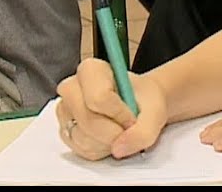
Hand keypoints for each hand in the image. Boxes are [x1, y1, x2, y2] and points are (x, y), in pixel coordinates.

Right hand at [55, 58, 170, 160]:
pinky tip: (111, 138)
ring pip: (84, 139)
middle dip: (114, 132)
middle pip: (88, 120)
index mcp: (91, 70)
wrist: (142, 107)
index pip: (98, 97)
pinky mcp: (66, 133)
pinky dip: (101, 150)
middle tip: (129, 126)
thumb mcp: (156, 110)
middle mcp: (72, 89)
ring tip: (120, 129)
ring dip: (109, 143)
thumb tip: (119, 148)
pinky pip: (82, 151)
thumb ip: (144, 129)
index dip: (119, 113)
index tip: (132, 116)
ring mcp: (65, 112)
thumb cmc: (145, 100)